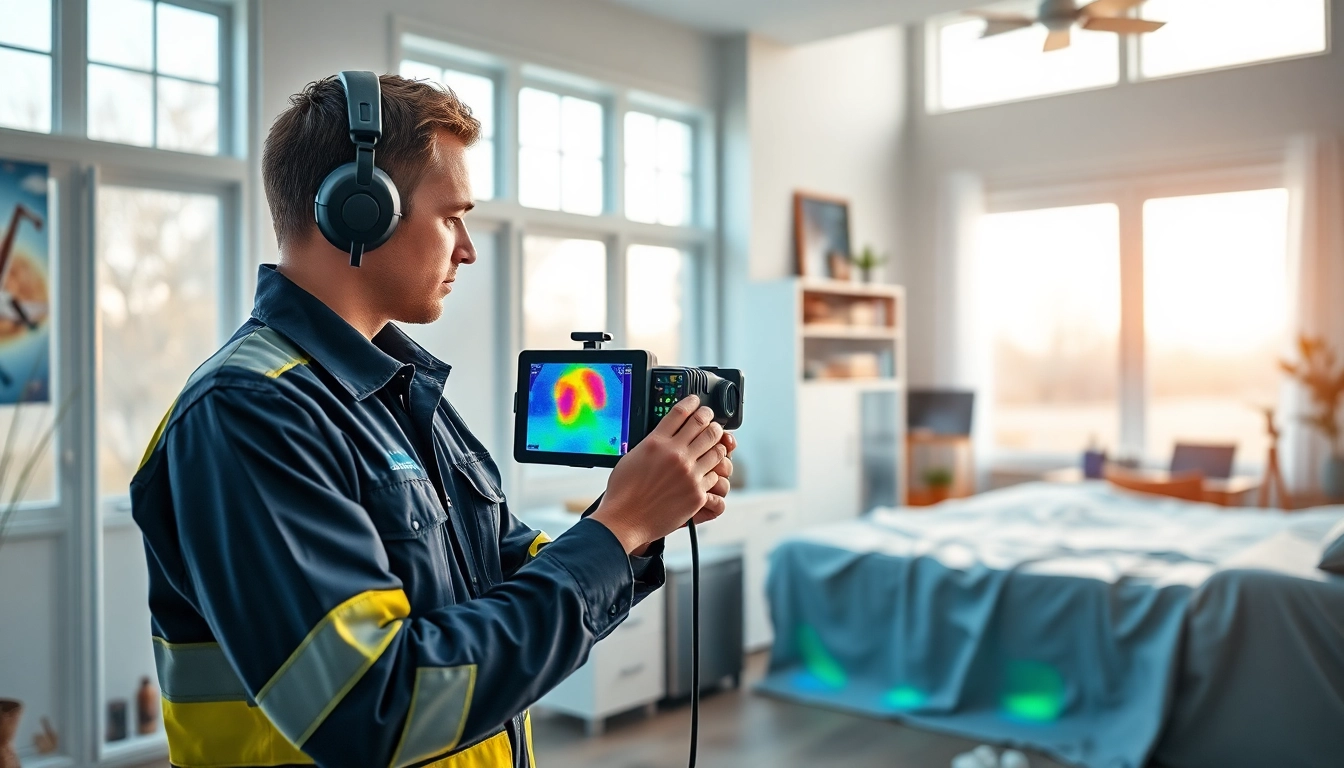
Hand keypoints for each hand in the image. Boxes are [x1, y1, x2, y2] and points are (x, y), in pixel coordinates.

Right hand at [591, 396, 728, 553]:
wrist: (625, 520)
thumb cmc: (623, 491)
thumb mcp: (632, 456)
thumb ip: (652, 443)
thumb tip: (664, 435)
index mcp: (657, 442)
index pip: (681, 412)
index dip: (692, 402)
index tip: (697, 401)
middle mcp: (675, 454)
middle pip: (704, 425)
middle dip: (710, 419)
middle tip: (710, 419)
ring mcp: (689, 473)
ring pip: (716, 448)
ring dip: (717, 442)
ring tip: (716, 441)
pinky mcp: (697, 493)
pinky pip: (714, 475)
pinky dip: (713, 470)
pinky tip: (710, 468)